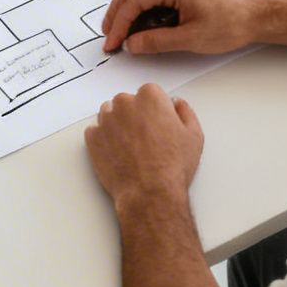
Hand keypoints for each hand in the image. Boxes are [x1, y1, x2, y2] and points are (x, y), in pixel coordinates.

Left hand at [84, 84, 203, 206]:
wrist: (149, 192)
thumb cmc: (173, 165)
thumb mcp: (194, 135)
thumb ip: (185, 112)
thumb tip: (177, 104)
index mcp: (150, 97)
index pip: (150, 93)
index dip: (157, 110)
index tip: (160, 124)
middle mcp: (124, 103)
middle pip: (128, 102)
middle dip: (136, 115)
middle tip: (147, 138)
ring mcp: (106, 120)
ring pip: (110, 114)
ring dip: (118, 125)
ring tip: (132, 147)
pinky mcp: (92, 137)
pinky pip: (97, 132)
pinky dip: (104, 140)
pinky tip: (118, 154)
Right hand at [102, 0, 262, 55]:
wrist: (258, 15)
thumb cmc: (231, 23)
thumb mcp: (191, 38)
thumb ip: (157, 41)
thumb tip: (131, 44)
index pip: (133, 2)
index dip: (118, 25)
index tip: (112, 44)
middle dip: (117, 17)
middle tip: (110, 39)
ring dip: (129, 16)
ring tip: (124, 38)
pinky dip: (143, 15)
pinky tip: (143, 31)